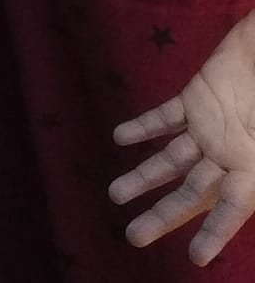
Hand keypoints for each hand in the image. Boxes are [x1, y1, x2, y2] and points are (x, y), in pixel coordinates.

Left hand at [112, 13, 254, 265]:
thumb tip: (247, 194)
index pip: (232, 209)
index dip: (215, 233)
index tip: (196, 258)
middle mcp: (231, 155)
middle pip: (192, 192)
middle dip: (162, 214)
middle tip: (132, 237)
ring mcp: (211, 128)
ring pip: (171, 159)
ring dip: (143, 176)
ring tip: (115, 194)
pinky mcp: (196, 98)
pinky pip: (165, 117)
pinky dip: (143, 127)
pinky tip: (120, 137)